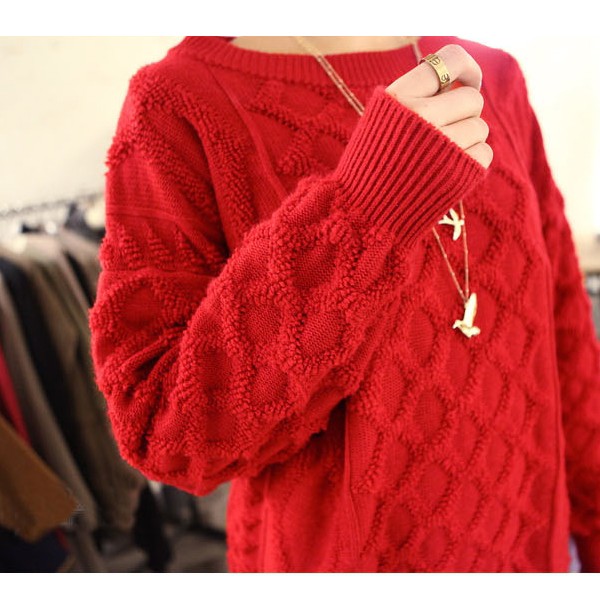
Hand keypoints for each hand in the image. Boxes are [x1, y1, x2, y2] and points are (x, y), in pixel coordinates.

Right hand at [385, 44, 492, 168]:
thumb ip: (417, 96)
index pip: (451, 59)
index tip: (467, 82)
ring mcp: (443, 145)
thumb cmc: (373, 165)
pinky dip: (470, 162)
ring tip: (438, 158)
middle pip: (472, 98)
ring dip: (466, 140)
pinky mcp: (459, 172)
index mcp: (399, 97)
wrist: (363, 213)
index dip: (468, 69)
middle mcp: (421, 116)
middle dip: (463, 114)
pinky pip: (484, 153)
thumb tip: (465, 81)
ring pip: (479, 127)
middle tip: (441, 133)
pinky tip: (445, 172)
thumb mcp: (381, 119)